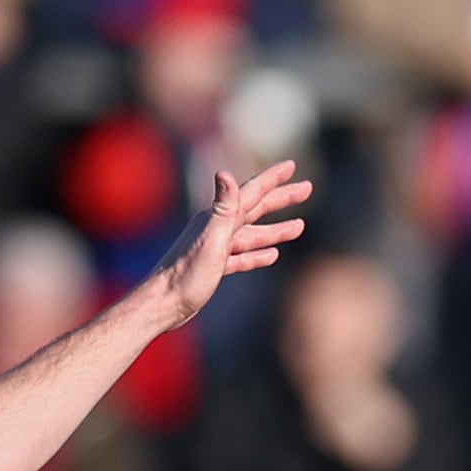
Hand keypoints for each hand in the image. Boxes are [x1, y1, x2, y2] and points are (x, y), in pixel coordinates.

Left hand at [146, 161, 312, 330]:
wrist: (163, 304)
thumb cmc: (186, 274)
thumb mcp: (210, 238)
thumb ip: (222, 208)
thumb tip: (225, 173)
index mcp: (218, 219)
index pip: (251, 193)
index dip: (273, 179)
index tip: (292, 166)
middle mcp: (217, 228)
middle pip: (256, 209)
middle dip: (281, 199)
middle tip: (306, 189)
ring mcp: (216, 248)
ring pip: (253, 234)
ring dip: (276, 229)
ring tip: (300, 226)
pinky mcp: (214, 268)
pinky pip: (242, 256)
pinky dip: (258, 254)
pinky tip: (272, 255)